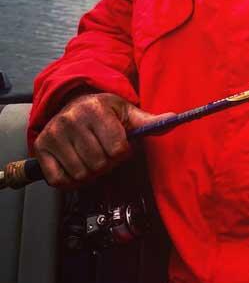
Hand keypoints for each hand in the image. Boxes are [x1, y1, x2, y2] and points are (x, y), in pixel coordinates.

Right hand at [33, 93, 168, 187]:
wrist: (72, 102)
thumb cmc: (103, 110)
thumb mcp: (126, 112)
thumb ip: (148, 121)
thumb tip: (173, 118)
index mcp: (95, 109)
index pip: (117, 150)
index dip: (123, 153)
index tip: (119, 146)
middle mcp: (71, 119)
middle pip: (99, 164)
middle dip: (107, 163)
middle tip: (104, 152)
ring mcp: (54, 134)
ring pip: (81, 174)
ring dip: (90, 172)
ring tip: (91, 157)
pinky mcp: (41, 147)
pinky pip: (59, 180)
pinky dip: (70, 180)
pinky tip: (76, 165)